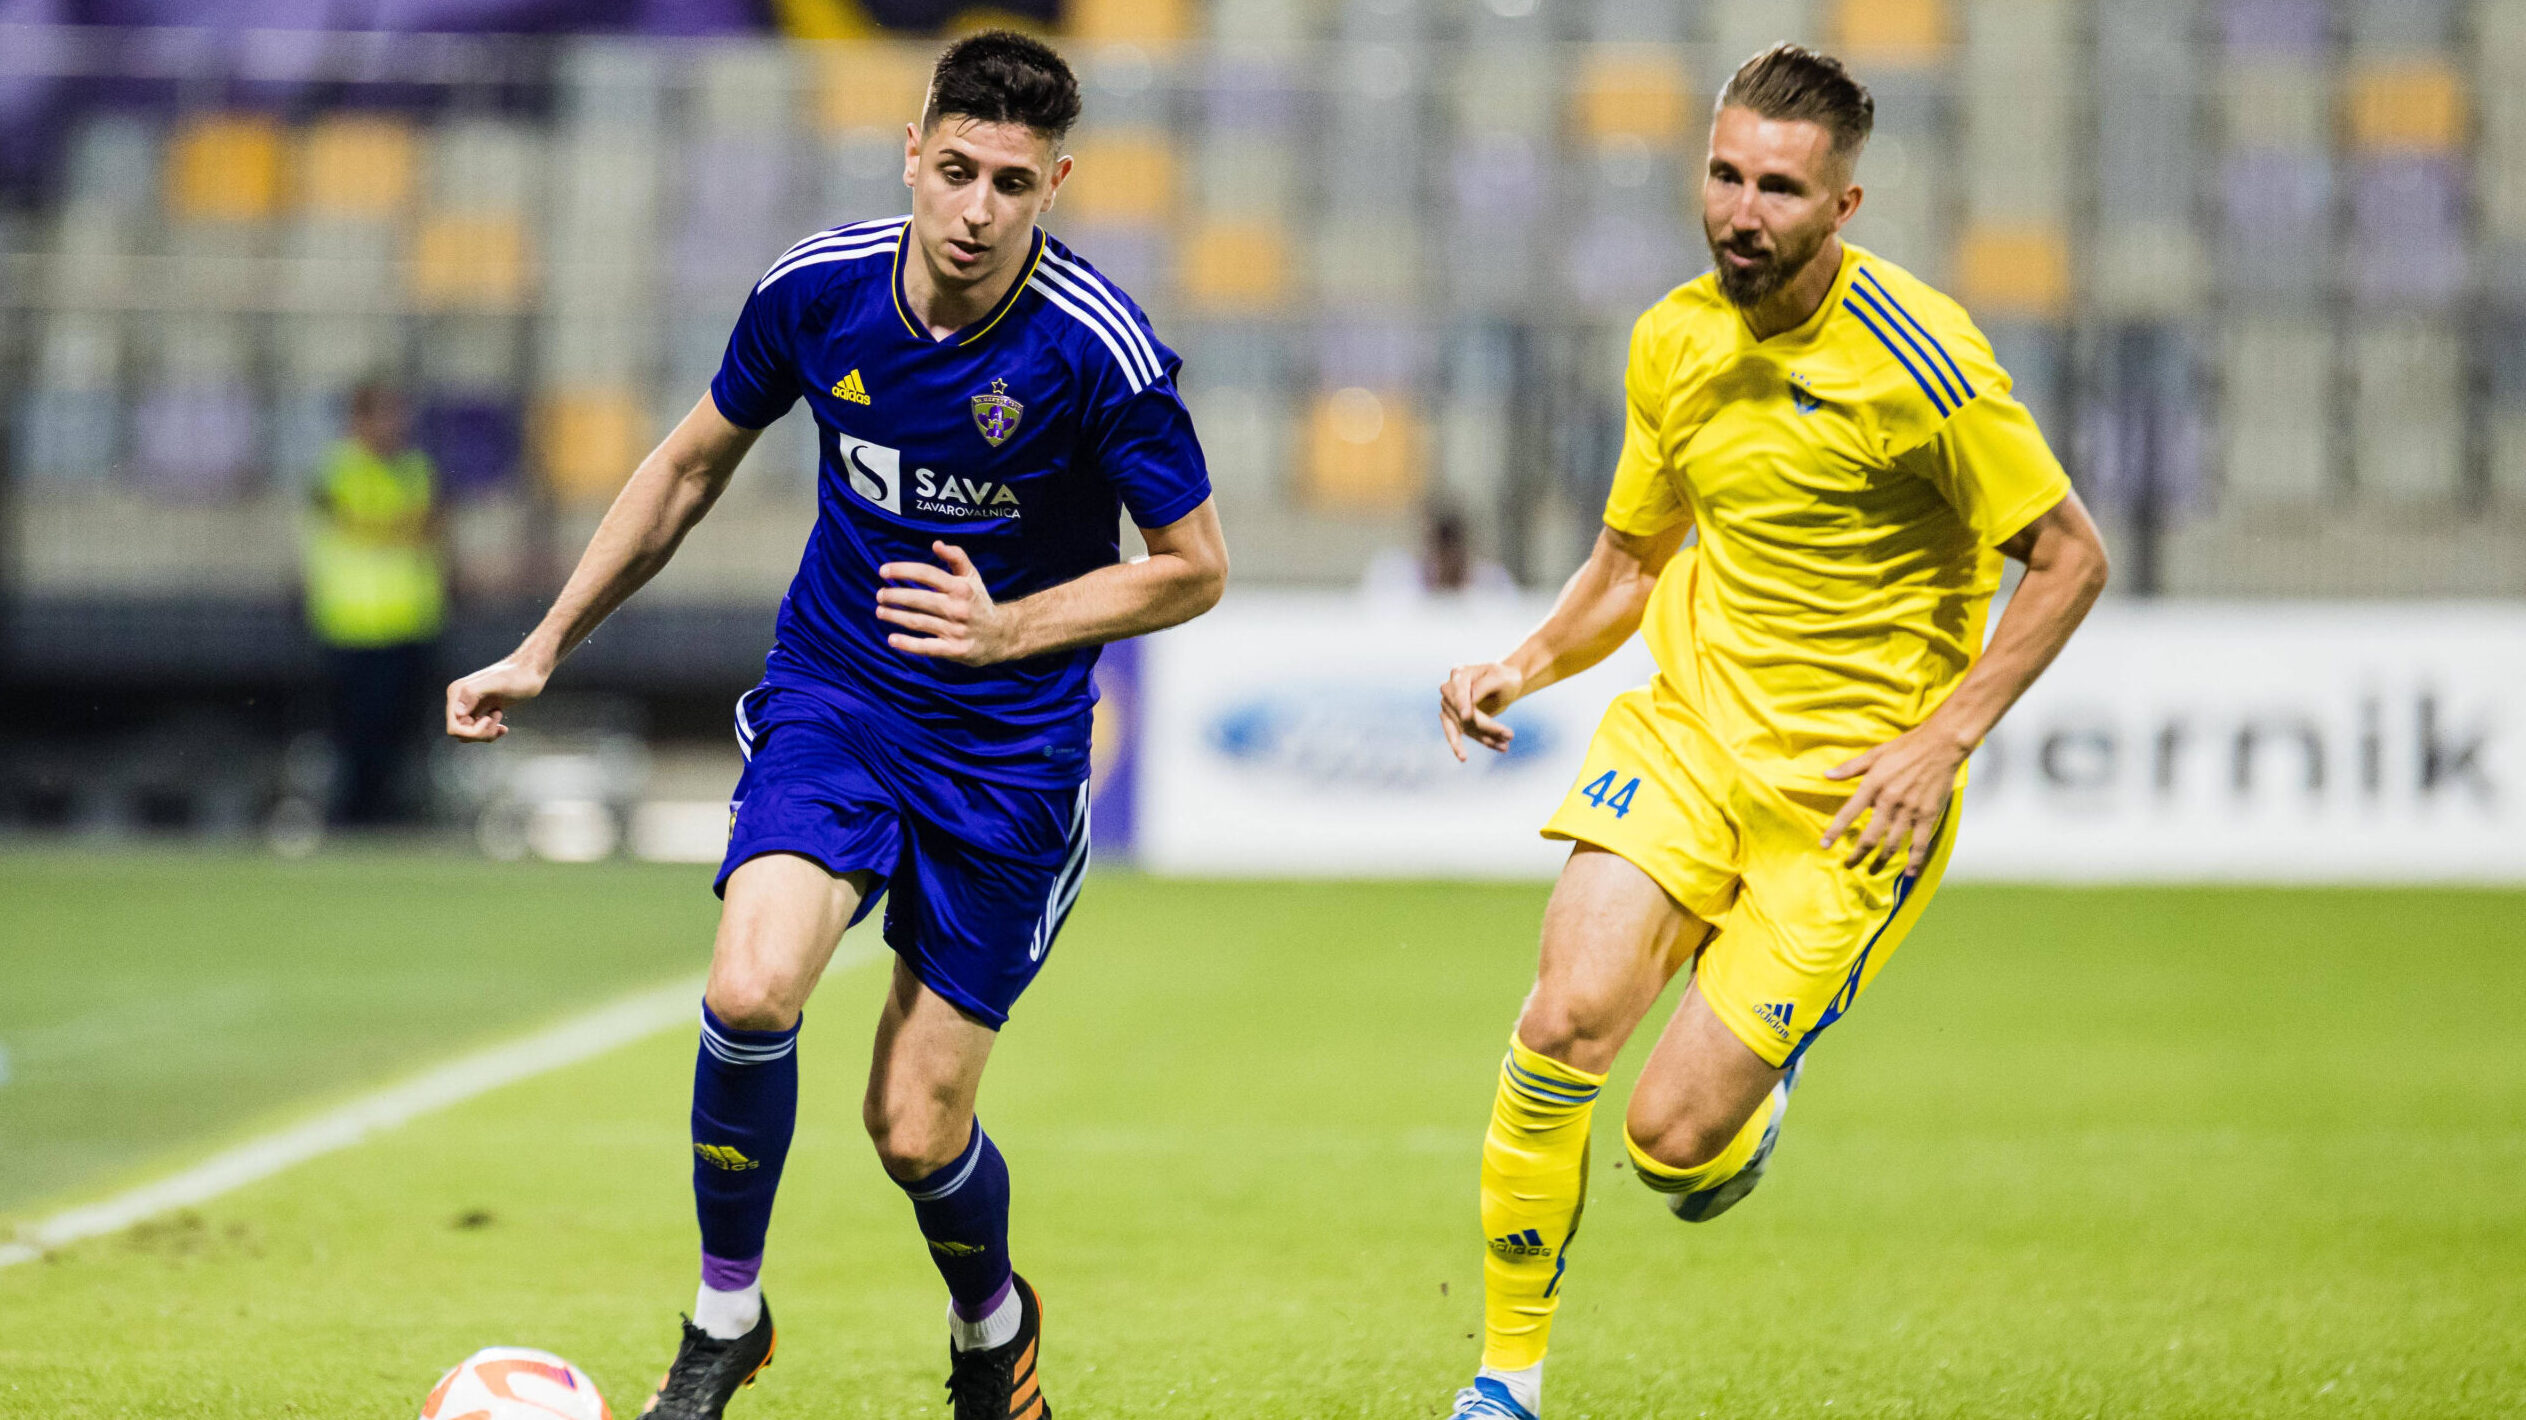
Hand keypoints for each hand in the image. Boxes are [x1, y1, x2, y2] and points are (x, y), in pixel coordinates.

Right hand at [445, 656, 548, 741]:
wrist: (530, 671)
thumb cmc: (516, 676)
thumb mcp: (496, 683)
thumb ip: (472, 693)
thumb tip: (458, 712)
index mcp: (457, 692)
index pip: (454, 727)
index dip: (472, 732)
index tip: (489, 720)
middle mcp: (459, 699)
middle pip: (461, 733)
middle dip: (481, 733)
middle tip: (498, 719)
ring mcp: (470, 705)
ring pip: (469, 734)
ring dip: (486, 733)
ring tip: (500, 718)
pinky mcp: (481, 710)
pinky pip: (478, 730)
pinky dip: (491, 733)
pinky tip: (503, 727)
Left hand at [877, 542, 1013, 665]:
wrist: (1002, 635)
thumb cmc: (979, 602)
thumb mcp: (972, 577)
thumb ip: (956, 558)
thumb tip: (936, 544)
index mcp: (961, 587)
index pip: (927, 573)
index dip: (903, 570)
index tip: (883, 571)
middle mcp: (958, 608)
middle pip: (919, 599)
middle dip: (894, 595)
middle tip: (879, 595)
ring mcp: (956, 630)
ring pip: (918, 622)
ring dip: (895, 616)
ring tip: (880, 611)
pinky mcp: (955, 650)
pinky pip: (927, 647)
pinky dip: (908, 644)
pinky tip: (892, 639)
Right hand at [1440, 661, 1524, 761]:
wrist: (1505, 685)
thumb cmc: (1504, 677)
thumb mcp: (1500, 677)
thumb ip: (1485, 685)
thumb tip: (1471, 699)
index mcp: (1459, 674)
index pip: (1458, 692)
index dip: (1462, 704)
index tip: (1466, 716)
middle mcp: (1450, 691)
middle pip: (1462, 713)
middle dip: (1485, 727)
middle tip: (1510, 735)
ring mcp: (1450, 707)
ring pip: (1465, 728)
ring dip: (1485, 738)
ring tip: (1505, 746)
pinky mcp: (1455, 721)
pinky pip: (1464, 735)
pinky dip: (1480, 742)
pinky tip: (1482, 753)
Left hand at [1820, 722, 1971, 875]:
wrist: (1941, 744)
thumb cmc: (1906, 747)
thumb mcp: (1875, 753)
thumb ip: (1850, 768)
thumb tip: (1826, 775)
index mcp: (1873, 785)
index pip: (1848, 813)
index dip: (1835, 831)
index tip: (1824, 845)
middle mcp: (1889, 801)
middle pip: (1869, 836)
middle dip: (1857, 854)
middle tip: (1849, 864)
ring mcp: (1910, 810)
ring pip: (1892, 844)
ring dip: (1881, 861)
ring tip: (1872, 871)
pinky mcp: (1928, 814)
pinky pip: (1920, 843)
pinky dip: (1915, 860)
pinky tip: (1909, 873)